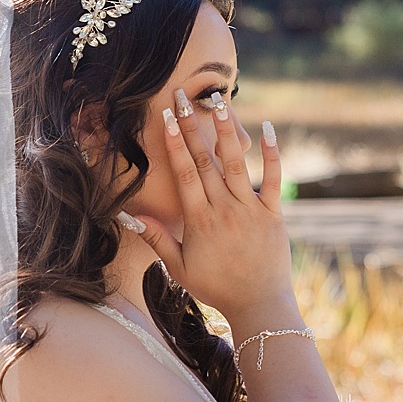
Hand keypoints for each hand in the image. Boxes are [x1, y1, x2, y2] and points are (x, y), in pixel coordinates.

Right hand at [118, 95, 295, 321]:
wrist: (258, 304)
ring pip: (236, 164)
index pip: (184, 175)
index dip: (175, 145)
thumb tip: (129, 215)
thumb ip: (156, 238)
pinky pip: (274, 179)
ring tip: (219, 102)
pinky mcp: (273, 213)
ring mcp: (250, 210)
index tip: (167, 119)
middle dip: (193, 127)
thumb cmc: (216, 287)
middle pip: (205, 161)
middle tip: (182, 97)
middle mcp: (224, 210)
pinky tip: (268, 129)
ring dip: (226, 131)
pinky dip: (272, 154)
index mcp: (199, 221)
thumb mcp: (179, 268)